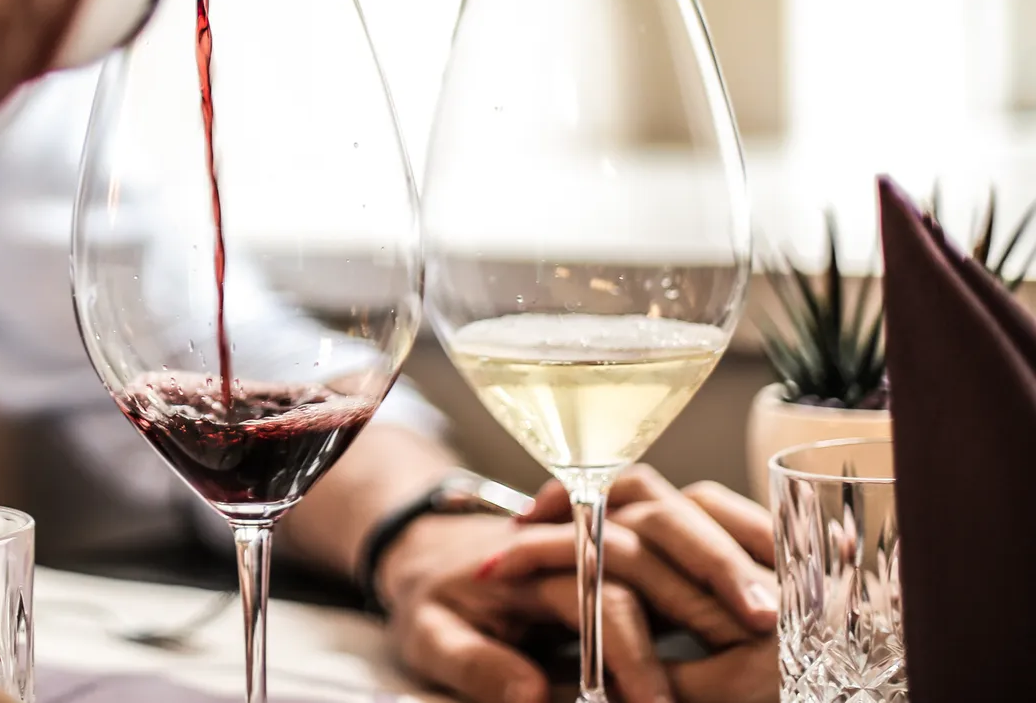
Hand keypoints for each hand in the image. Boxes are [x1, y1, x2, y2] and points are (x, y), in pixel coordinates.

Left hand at [376, 466, 777, 702]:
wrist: (421, 554)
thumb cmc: (427, 599)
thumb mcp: (429, 638)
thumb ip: (478, 668)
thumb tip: (530, 694)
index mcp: (519, 550)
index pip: (593, 588)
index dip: (629, 646)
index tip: (656, 700)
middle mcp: (563, 521)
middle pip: (653, 526)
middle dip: (713, 574)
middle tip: (761, 630)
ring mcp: (593, 517)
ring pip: (673, 507)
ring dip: (723, 544)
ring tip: (770, 604)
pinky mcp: (618, 528)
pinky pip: (678, 512)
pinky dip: (720, 530)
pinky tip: (757, 575)